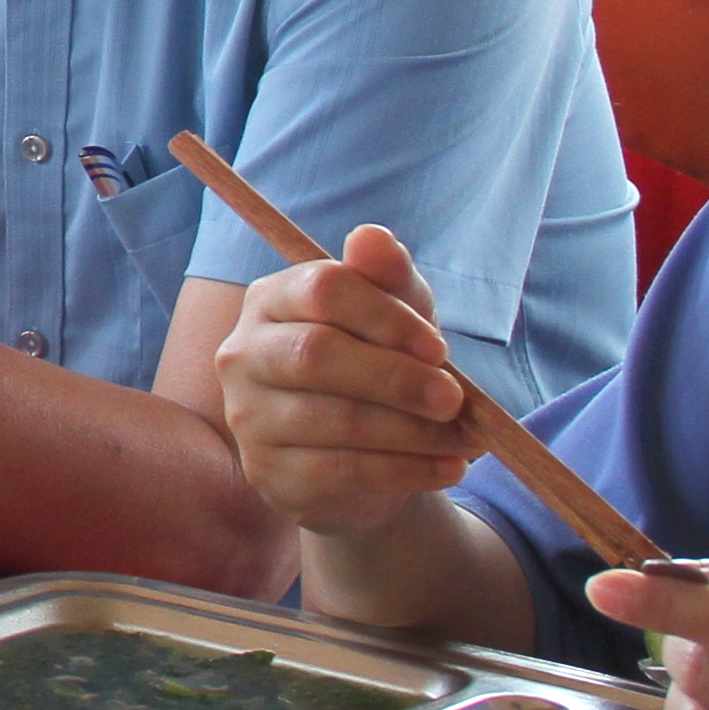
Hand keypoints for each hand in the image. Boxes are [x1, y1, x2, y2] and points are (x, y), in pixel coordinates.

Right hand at [207, 227, 481, 537]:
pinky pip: (341, 471)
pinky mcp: (267, 472)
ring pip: (334, 420)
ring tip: (465, 438)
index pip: (323, 290)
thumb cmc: (376, 364)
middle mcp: (243, 353)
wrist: (358, 454)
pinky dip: (405, 470)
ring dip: (413, 432)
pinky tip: (446, 467)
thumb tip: (372, 237)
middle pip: (317, 355)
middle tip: (454, 400)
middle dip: (397, 379)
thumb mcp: (394, 316)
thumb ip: (388, 276)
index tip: (440, 347)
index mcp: (271, 299)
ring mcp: (248, 417)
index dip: (386, 318)